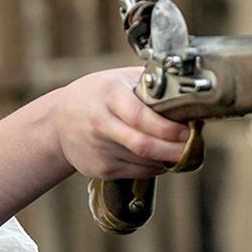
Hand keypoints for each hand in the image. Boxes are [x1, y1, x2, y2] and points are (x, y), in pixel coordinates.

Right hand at [52, 67, 190, 179]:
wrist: (58, 122)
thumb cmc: (96, 96)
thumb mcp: (118, 80)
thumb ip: (150, 85)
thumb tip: (188, 94)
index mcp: (108, 96)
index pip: (140, 117)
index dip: (168, 128)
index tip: (189, 129)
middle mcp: (100, 124)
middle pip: (144, 145)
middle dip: (175, 149)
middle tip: (193, 145)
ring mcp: (99, 150)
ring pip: (145, 161)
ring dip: (168, 157)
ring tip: (180, 148)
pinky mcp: (101, 169)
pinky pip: (138, 172)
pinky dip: (155, 166)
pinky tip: (159, 156)